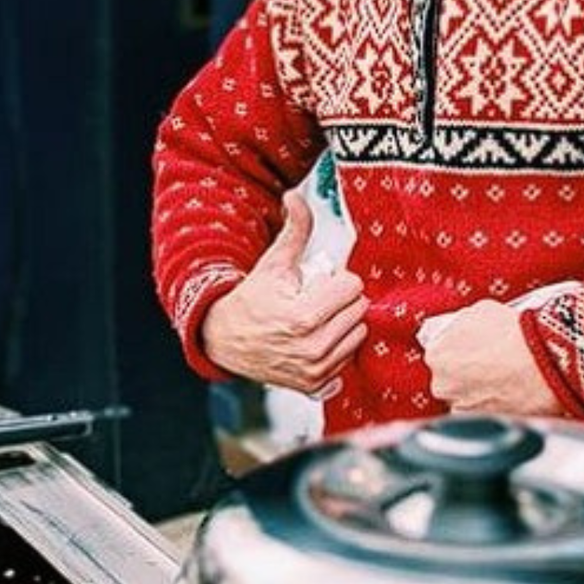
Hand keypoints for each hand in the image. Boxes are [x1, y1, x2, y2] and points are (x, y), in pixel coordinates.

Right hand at [197, 190, 368, 397]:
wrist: (224, 339)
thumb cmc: (252, 299)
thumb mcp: (274, 262)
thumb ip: (295, 229)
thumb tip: (295, 196)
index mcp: (305, 317)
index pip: (354, 287)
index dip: (339, 280)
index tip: (320, 282)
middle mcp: (313, 349)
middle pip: (360, 311)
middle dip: (343, 301)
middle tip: (318, 299)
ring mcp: (315, 371)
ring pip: (358, 335)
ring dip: (344, 325)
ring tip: (318, 318)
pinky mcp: (315, 386)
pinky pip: (348, 360)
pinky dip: (338, 349)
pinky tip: (317, 341)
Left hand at [418, 296, 562, 414]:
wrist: (546, 362)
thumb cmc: (516, 334)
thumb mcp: (481, 310)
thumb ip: (461, 323)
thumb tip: (460, 327)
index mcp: (436, 354)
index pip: (440, 350)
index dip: (460, 345)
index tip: (475, 345)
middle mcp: (442, 386)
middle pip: (449, 376)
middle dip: (467, 370)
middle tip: (493, 361)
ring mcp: (460, 409)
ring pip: (465, 398)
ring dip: (479, 390)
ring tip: (505, 377)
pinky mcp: (482, 427)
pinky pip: (482, 414)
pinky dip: (492, 406)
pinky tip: (509, 393)